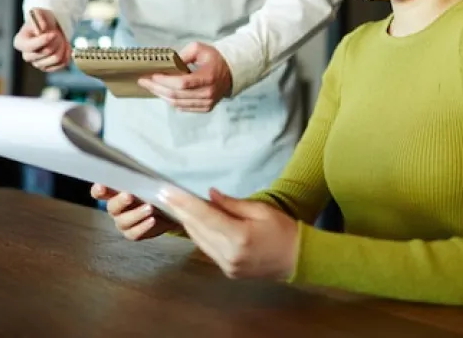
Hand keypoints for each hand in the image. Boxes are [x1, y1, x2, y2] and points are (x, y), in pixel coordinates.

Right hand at [12, 8, 70, 72]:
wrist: (51, 27)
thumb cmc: (42, 20)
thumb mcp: (39, 12)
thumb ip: (38, 16)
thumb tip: (42, 28)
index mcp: (20, 42)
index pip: (29, 46)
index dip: (43, 41)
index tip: (53, 34)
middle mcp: (27, 55)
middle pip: (45, 52)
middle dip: (56, 41)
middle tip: (56, 33)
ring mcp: (38, 63)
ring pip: (56, 58)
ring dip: (62, 46)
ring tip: (60, 38)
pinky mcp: (50, 68)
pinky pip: (63, 63)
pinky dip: (67, 53)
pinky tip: (65, 46)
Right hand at [91, 183, 180, 240]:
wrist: (168, 211)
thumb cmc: (155, 191)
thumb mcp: (150, 181)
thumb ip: (144, 177)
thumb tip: (146, 169)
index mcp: (115, 192)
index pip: (100, 191)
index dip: (98, 190)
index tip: (101, 187)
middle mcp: (116, 208)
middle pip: (111, 207)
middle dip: (120, 201)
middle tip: (129, 196)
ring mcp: (123, 221)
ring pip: (123, 221)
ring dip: (136, 214)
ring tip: (150, 208)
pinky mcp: (132, 233)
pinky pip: (134, 233)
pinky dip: (143, 226)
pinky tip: (152, 220)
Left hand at [137, 42, 231, 111]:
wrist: (231, 72)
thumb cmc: (214, 59)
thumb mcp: (200, 49)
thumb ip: (183, 54)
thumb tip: (167, 63)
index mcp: (208, 77)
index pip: (182, 83)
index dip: (165, 81)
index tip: (153, 75)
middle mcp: (208, 93)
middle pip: (176, 95)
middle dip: (157, 88)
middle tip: (144, 81)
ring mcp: (208, 103)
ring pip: (178, 103)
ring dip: (161, 95)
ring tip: (151, 87)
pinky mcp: (206, 108)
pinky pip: (183, 108)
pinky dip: (171, 101)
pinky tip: (163, 93)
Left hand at [159, 187, 298, 280]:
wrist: (298, 259)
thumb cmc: (283, 229)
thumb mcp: (261, 210)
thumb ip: (231, 204)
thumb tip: (208, 195)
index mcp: (240, 236)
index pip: (204, 216)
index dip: (183, 203)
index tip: (167, 191)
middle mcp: (229, 254)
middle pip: (197, 229)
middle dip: (180, 210)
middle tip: (165, 194)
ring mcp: (227, 265)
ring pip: (198, 240)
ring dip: (186, 222)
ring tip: (175, 205)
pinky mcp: (227, 270)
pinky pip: (206, 249)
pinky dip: (198, 234)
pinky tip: (192, 221)